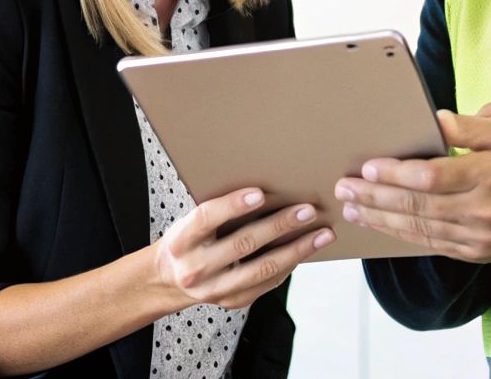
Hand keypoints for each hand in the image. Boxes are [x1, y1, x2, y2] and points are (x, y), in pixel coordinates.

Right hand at [152, 188, 334, 309]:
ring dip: (297, 250)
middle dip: (280, 226)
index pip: (207, 218)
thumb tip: (265, 188)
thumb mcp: (189, 222)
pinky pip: (266, 283)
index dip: (233, 205)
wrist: (169, 280)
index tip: (261, 193)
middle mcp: (196, 268)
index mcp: (181, 240)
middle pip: (243, 244)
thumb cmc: (187, 240)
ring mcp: (214, 289)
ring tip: (322, 234)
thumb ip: (217, 210)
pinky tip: (305, 250)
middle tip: (307, 211)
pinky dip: (289, 265)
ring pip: (262, 269)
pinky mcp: (232, 301)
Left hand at [335, 110, 490, 262]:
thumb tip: (436, 121)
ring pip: (419, 229)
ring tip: (353, 208)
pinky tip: (383, 225)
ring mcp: (478, 237)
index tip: (368, 167)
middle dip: (374, 197)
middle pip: (417, 205)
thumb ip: (471, 129)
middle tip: (343, 188)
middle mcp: (482, 211)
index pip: (431, 177)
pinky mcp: (477, 253)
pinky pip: (432, 244)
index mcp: (489, 176)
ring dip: (381, 219)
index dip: (395, 173)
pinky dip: (403, 235)